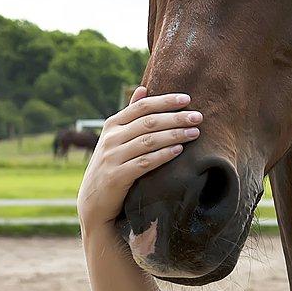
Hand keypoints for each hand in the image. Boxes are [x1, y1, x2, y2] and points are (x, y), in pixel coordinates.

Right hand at [76, 86, 202, 232]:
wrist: (93, 202)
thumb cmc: (111, 165)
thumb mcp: (115, 138)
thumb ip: (130, 115)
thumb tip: (143, 88)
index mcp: (112, 125)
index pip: (142, 107)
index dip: (165, 101)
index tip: (187, 99)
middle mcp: (110, 138)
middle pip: (148, 122)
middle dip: (176, 118)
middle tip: (198, 117)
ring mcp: (112, 157)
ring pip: (148, 141)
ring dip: (174, 135)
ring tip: (195, 132)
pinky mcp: (117, 177)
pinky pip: (144, 163)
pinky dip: (163, 155)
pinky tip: (179, 151)